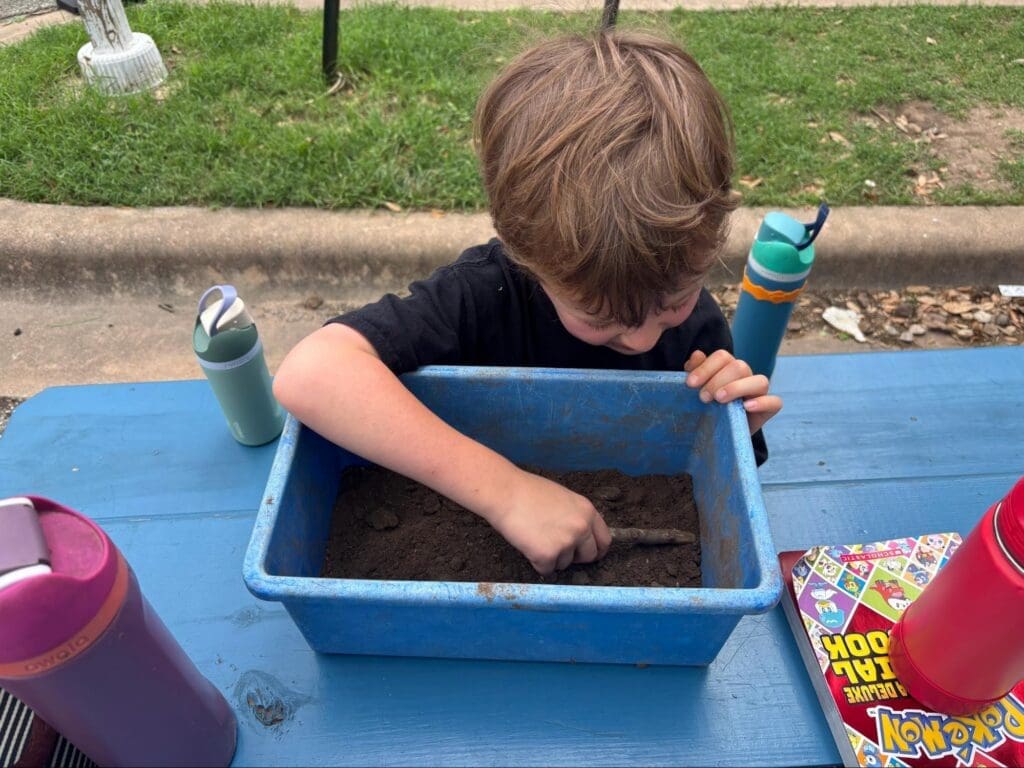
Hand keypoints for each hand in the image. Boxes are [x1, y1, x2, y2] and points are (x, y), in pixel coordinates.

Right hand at [486, 468, 612, 575]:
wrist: (505, 492)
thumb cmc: (528, 491)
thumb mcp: (563, 498)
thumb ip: (576, 516)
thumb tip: (581, 537)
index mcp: (588, 511)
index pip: (604, 540)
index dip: (596, 550)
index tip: (588, 555)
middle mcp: (581, 527)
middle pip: (589, 556)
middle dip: (575, 557)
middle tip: (556, 549)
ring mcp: (566, 542)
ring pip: (565, 564)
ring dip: (551, 558)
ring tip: (535, 537)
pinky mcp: (547, 555)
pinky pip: (546, 570)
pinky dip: (536, 563)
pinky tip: (527, 545)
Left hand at [684, 349, 782, 433]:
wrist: (718, 435)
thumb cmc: (706, 408)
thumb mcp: (697, 390)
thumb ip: (695, 371)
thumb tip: (697, 355)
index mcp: (728, 368)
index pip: (722, 357)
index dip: (705, 367)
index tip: (690, 383)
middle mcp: (746, 376)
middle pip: (739, 366)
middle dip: (718, 380)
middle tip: (703, 397)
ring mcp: (759, 392)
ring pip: (760, 381)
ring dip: (737, 388)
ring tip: (719, 400)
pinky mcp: (768, 410)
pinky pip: (775, 402)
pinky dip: (762, 403)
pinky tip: (746, 407)